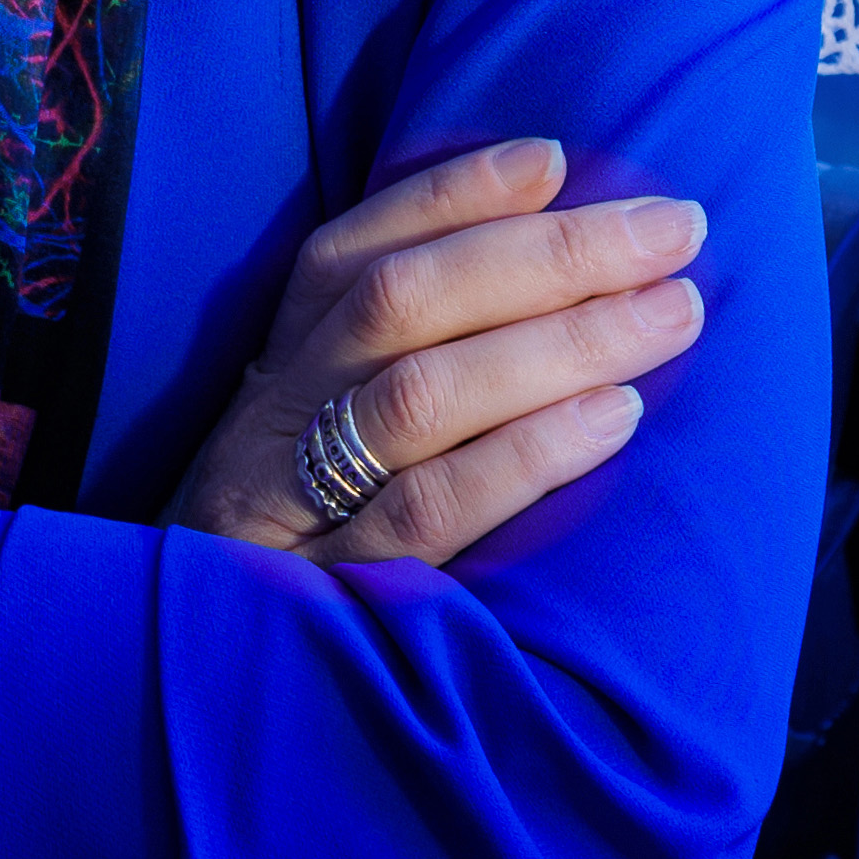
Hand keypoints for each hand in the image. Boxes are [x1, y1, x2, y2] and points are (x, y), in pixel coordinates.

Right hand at [168, 139, 705, 566]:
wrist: (184, 702)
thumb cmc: (293, 557)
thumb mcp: (312, 449)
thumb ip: (398, 368)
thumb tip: (538, 246)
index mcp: (272, 373)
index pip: (350, 255)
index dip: (451, 197)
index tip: (558, 157)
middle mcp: (272, 422)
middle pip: (401, 304)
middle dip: (548, 253)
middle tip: (674, 228)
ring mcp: (291, 509)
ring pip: (420, 396)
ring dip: (558, 341)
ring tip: (672, 314)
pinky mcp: (330, 596)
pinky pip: (429, 512)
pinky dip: (524, 455)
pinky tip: (612, 420)